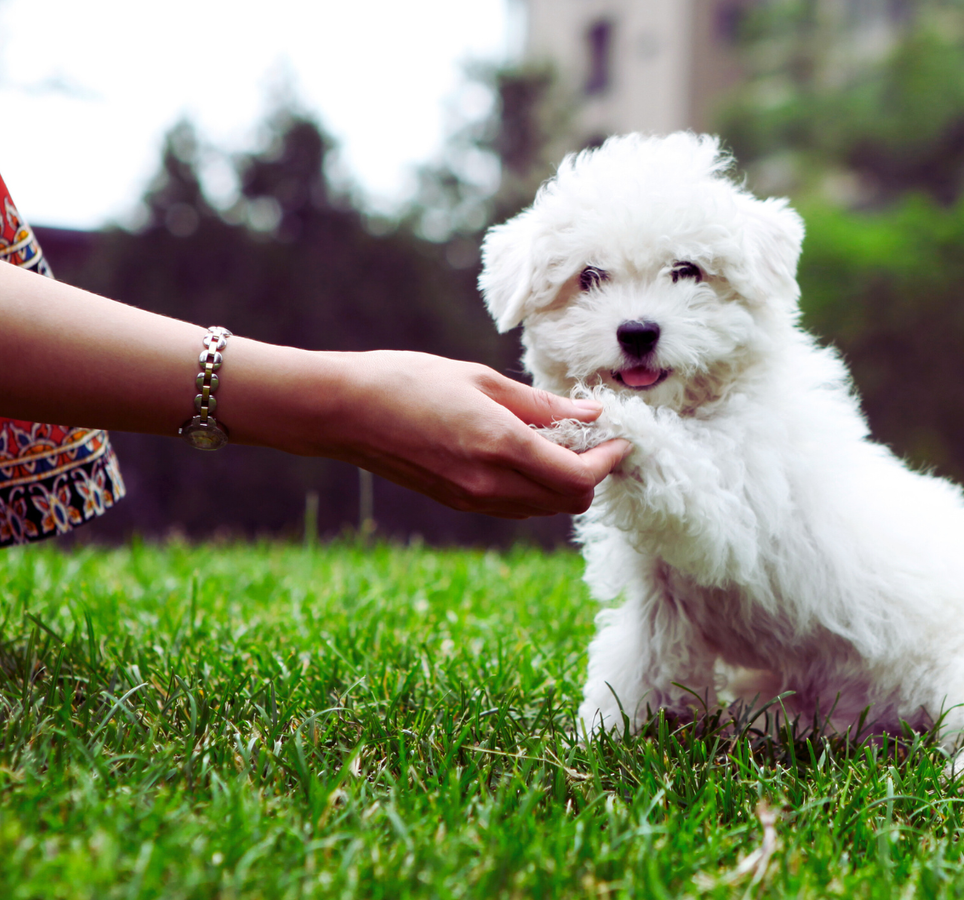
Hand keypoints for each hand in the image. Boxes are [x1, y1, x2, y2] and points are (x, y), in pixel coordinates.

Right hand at [263, 350, 630, 518]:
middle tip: (594, 439)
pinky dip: (538, 487)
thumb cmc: (409, 380)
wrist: (344, 412)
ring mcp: (475, 499)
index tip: (618, 437)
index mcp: (501, 446)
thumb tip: (590, 412)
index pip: (579, 476)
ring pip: (545, 508)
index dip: (608, 460)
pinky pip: (518, 506)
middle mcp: (491, 483)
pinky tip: (530, 454)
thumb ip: (541, 404)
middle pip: (570, 501)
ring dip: (566, 483)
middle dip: (593, 474)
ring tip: (562, 443)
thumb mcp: (481, 379)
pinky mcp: (460, 502)